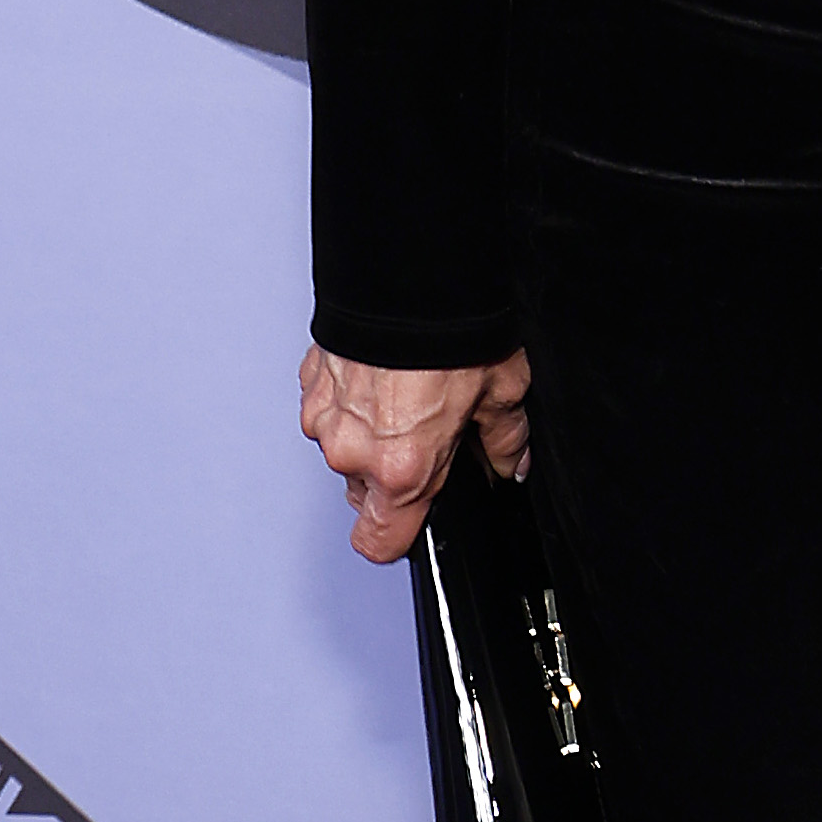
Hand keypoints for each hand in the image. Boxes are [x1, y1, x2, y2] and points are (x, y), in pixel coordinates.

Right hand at [297, 345, 530, 563]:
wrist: (409, 276)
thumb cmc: (452, 334)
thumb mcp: (502, 392)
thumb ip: (504, 440)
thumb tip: (511, 462)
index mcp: (402, 470)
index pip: (378, 544)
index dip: (401, 538)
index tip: (417, 522)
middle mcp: (353, 454)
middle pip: (364, 496)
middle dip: (393, 478)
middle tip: (428, 439)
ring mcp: (324, 420)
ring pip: (345, 452)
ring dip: (370, 439)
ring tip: (407, 399)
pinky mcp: (310, 386)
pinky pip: (330, 413)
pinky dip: (352, 406)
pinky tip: (383, 379)